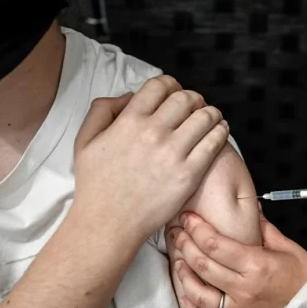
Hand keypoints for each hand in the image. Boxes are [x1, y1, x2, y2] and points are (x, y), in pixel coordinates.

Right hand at [71, 75, 228, 242]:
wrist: (108, 223)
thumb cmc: (96, 186)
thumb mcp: (85, 140)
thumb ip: (102, 110)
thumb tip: (129, 96)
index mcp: (129, 121)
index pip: (160, 86)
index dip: (171, 84)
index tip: (175, 91)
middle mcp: (153, 133)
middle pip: (185, 98)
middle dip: (193, 98)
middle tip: (196, 106)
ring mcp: (173, 153)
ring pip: (205, 117)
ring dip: (210, 113)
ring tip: (211, 117)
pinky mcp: (189, 174)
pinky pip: (214, 143)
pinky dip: (220, 132)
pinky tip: (220, 131)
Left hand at [165, 207, 306, 307]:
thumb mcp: (288, 248)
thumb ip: (265, 229)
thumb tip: (251, 208)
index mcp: (256, 265)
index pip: (215, 244)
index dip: (197, 229)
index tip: (188, 219)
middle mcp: (243, 289)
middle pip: (203, 265)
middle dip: (185, 245)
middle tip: (176, 233)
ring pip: (199, 295)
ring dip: (185, 276)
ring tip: (179, 262)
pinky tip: (187, 298)